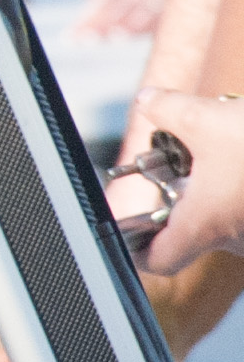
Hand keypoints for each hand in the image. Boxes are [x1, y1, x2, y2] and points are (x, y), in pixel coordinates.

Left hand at [111, 94, 243, 275]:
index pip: (157, 261)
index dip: (135, 248)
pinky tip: (240, 158)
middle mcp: (235, 241)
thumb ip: (165, 109)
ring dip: (214, 188)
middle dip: (180, 196)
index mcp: (205, 225)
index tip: (128, 230)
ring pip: (224, 218)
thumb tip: (147, 100)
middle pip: (191, 231)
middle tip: (175, 166)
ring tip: (217, 152)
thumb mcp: (205, 117)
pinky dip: (237, 188)